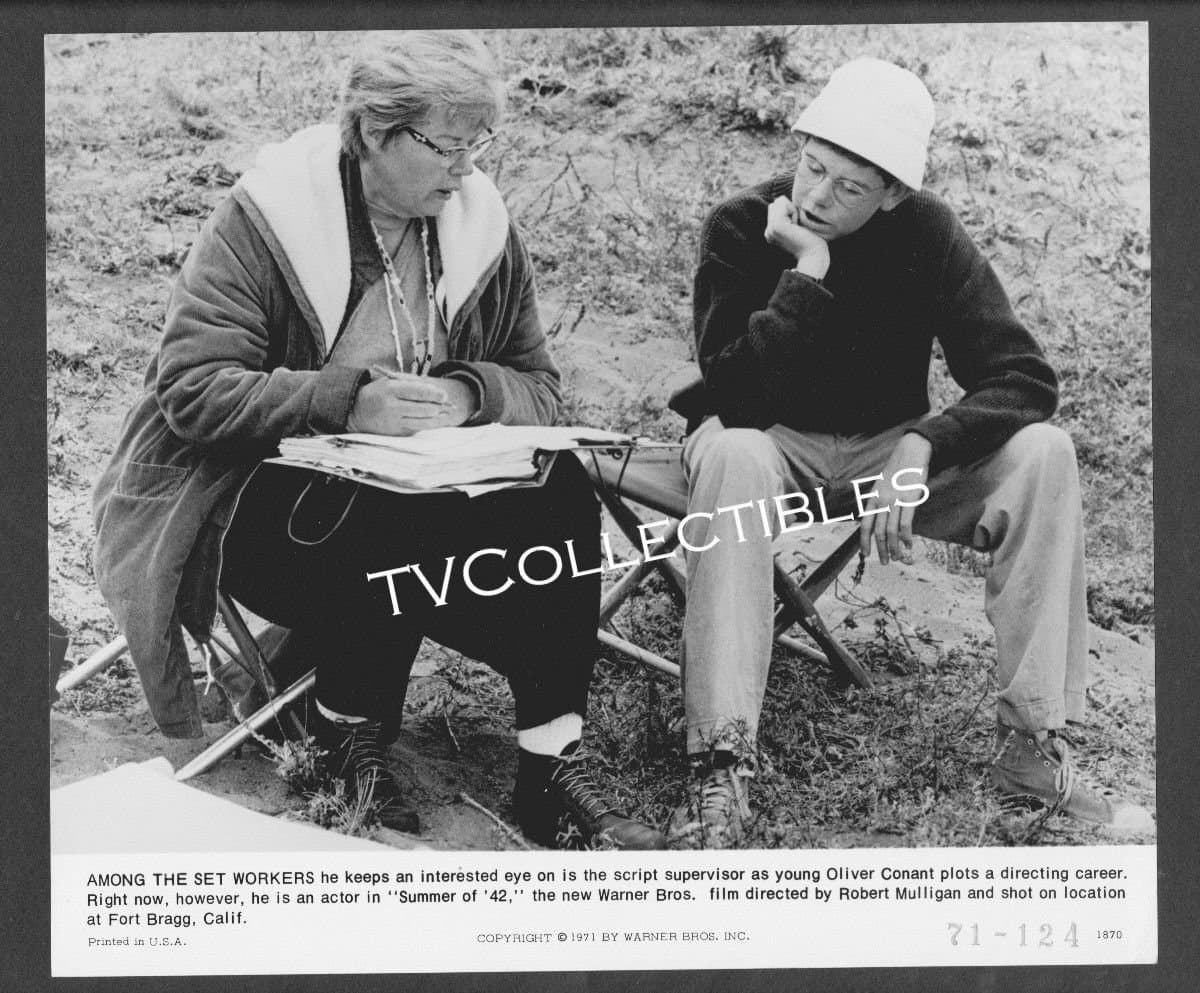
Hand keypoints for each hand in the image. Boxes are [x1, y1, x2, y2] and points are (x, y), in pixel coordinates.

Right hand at [348, 371, 478, 435]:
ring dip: (438, 418)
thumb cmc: (379, 392)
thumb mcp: (391, 380)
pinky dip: (428, 424)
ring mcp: (394, 422)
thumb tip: (436, 391)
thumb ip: (413, 383)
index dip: (434, 395)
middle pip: (423, 409)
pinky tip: (436, 420)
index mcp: (390, 389)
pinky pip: (417, 428)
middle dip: (438, 407)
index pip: (418, 392)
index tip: (444, 395)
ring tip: (446, 414)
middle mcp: (392, 406)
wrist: (357, 411)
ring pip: (424, 422)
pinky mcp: (396, 433)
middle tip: (446, 404)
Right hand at [764, 196, 829, 279]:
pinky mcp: (776, 226)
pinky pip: (784, 205)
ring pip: (779, 202)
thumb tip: (780, 200)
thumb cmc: (811, 242)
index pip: (775, 207)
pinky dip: (793, 211)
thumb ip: (788, 215)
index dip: (789, 211)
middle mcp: (768, 231)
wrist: (813, 256)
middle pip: (776, 203)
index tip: (797, 228)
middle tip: (798, 227)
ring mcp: (770, 229)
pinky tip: (797, 226)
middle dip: (789, 209)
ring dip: (792, 210)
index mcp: (772, 233)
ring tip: (797, 226)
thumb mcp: (797, 226)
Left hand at [857, 432, 931, 565]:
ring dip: (894, 547)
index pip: (865, 524)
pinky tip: (909, 544)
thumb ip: (878, 501)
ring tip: (898, 558)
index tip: (865, 554)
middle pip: (879, 531)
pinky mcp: (910, 498)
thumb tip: (878, 519)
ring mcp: (895, 500)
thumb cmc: (897, 470)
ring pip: (892, 530)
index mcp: (872, 498)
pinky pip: (906, 523)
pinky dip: (906, 537)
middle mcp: (881, 500)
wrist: (910, 452)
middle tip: (884, 562)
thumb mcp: (881, 484)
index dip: (864, 541)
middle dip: (881, 549)